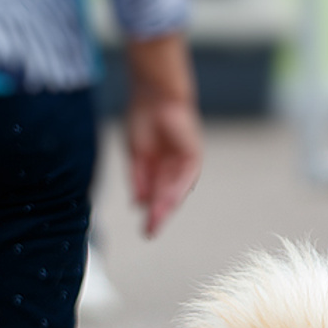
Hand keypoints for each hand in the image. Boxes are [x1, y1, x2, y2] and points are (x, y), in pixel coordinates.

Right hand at [123, 33, 202, 237]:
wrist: (153, 95)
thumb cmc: (142, 118)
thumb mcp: (136, 154)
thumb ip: (138, 179)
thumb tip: (138, 204)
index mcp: (158, 168)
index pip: (155, 195)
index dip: (150, 212)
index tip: (144, 230)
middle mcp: (172, 168)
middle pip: (166, 197)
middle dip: (158, 215)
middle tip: (149, 233)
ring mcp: (183, 162)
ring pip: (176, 190)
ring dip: (166, 206)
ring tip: (156, 222)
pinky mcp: (192, 154)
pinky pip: (185, 176)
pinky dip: (176, 189)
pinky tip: (167, 201)